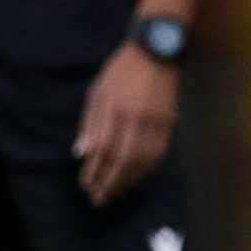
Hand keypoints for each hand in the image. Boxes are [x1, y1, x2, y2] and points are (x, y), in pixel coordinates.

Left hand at [73, 43, 177, 205]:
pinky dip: (146, 171)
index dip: (93, 170)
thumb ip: (90, 122)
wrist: (158, 50)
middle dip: (110, 182)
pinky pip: (158, 154)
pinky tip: (137, 178)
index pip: (102, 148)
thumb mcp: (98, 90)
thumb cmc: (122, 69)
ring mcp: (155, 121)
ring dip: (128, 181)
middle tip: (99, 199)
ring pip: (143, 161)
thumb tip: (81, 154)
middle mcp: (135, 117)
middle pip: (122, 160)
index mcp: (114, 107)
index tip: (86, 186)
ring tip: (116, 194)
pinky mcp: (170, 123)